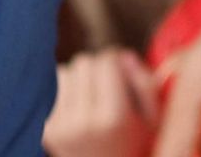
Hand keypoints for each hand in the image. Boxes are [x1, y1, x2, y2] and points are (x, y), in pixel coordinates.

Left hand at [43, 49, 157, 156]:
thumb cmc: (135, 145)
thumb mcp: (154, 119)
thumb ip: (145, 83)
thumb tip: (123, 54)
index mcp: (113, 119)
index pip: (106, 61)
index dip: (117, 62)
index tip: (122, 73)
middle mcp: (83, 123)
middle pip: (83, 61)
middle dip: (97, 68)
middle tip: (108, 87)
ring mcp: (60, 128)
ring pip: (65, 72)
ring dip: (79, 78)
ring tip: (93, 99)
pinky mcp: (46, 130)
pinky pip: (51, 89)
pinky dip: (66, 92)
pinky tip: (79, 110)